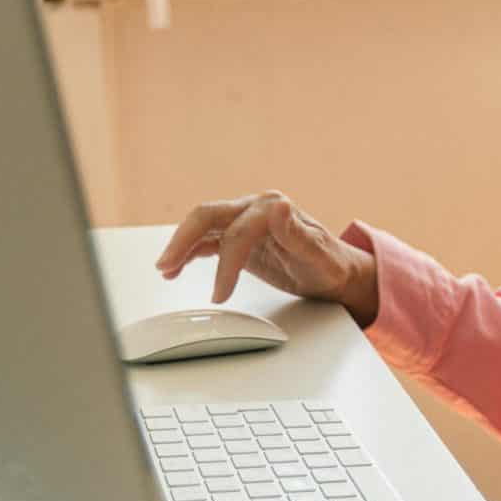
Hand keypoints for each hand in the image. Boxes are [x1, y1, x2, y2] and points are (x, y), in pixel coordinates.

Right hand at [155, 191, 377, 323]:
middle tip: (166, 264)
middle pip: (209, 216)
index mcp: (273, 208)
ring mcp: (245, 222)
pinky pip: (208, 241)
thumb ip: (297, 233)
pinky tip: (175, 267)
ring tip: (164, 268)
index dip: (226, 265)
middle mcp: (256, 208)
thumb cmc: (331, 265)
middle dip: (184, 239)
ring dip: (181, 245)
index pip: (238, 232)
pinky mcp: (239, 238)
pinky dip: (189, 252)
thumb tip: (278, 206)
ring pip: (203, 226)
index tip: (220, 295)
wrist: (336, 273)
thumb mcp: (319, 255)